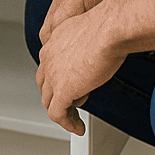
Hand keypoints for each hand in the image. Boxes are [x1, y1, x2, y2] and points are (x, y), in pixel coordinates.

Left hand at [36, 7, 124, 135]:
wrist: (110, 29)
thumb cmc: (109, 26)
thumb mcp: (92, 31)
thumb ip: (88, 42)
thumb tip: (101, 48)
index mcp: (55, 41)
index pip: (48, 65)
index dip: (57, 79)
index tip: (71, 86)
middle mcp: (49, 57)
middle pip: (44, 84)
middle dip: (56, 97)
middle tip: (72, 104)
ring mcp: (54, 75)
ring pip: (49, 101)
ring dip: (63, 112)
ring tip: (75, 119)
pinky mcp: (63, 90)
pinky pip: (58, 114)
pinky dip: (68, 123)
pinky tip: (78, 128)